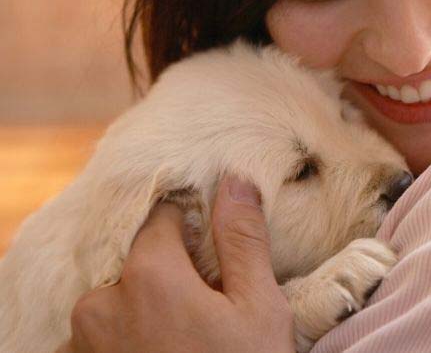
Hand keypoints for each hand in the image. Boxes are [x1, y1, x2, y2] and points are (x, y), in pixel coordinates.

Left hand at [57, 176, 294, 352]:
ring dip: (143, 311)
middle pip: (136, 263)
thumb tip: (235, 181)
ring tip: (187, 341)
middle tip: (208, 309)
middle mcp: (102, 305)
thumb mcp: (259, 307)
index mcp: (149, 276)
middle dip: (169, 275)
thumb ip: (242, 239)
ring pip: (115, 302)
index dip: (191, 223)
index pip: (161, 216)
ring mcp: (84, 345)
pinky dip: (124, 342)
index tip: (212, 248)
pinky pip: (96, 341)